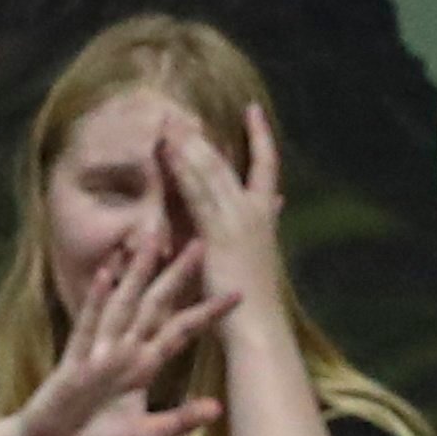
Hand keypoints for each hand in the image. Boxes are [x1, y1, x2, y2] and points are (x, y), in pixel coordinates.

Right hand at [12, 244, 231, 435]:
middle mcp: (124, 350)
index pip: (182, 330)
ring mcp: (98, 353)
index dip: (208, 311)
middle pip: (156, 305)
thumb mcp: (149, 435)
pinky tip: (103, 275)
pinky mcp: (74, 362)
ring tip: (150, 243)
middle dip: (176, 275)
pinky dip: (94, 302)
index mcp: (144, 364)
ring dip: (136, 275)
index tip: (239, 292)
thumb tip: (219, 408)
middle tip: (200, 242)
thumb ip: (180, 420)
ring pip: (122, 305)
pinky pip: (86, 327)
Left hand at [156, 102, 285, 319]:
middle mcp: (254, 211)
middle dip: (203, 137)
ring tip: (169, 123)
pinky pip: (197, 193)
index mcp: (264, 217)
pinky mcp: (219, 232)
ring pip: (211, 172)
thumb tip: (267, 208)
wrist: (259, 325)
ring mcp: (237, 219)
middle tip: (180, 114)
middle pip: (227, 163)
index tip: (252, 110)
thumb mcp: (256, 259)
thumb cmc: (253, 303)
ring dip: (189, 146)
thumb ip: (255, 231)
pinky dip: (183, 171)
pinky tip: (169, 153)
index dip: (260, 136)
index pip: (266, 165)